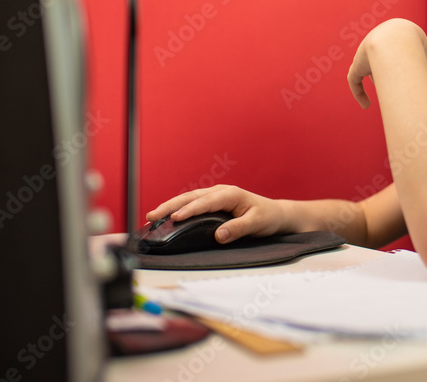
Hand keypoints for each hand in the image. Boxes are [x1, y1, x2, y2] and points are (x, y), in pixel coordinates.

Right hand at [145, 184, 285, 243]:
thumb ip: (239, 229)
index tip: (175, 217)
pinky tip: (166, 216)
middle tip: (152, 216)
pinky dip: (178, 208)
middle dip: (170, 205)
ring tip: (152, 216)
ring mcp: (215, 196)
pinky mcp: (212, 203)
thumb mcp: (257, 224)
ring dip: (170, 206)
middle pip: (191, 197)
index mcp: (230, 194)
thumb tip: (219, 235)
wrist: (274, 214)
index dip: (189, 210)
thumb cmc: (267, 217)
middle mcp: (220, 192)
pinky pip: (192, 204)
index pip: (205, 202)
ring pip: (188, 199)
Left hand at [346, 18, 426, 107]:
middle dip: (388, 69)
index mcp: (395, 33)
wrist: (397, 43)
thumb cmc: (417, 50)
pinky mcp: (358, 63)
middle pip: (381, 56)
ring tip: (387, 91)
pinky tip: (366, 105)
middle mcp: (378, 38)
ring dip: (377, 78)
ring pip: (367, 66)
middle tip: (397, 83)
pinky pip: (354, 79)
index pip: (396, 48)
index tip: (407, 73)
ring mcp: (366, 50)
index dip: (402, 61)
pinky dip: (359, 92)